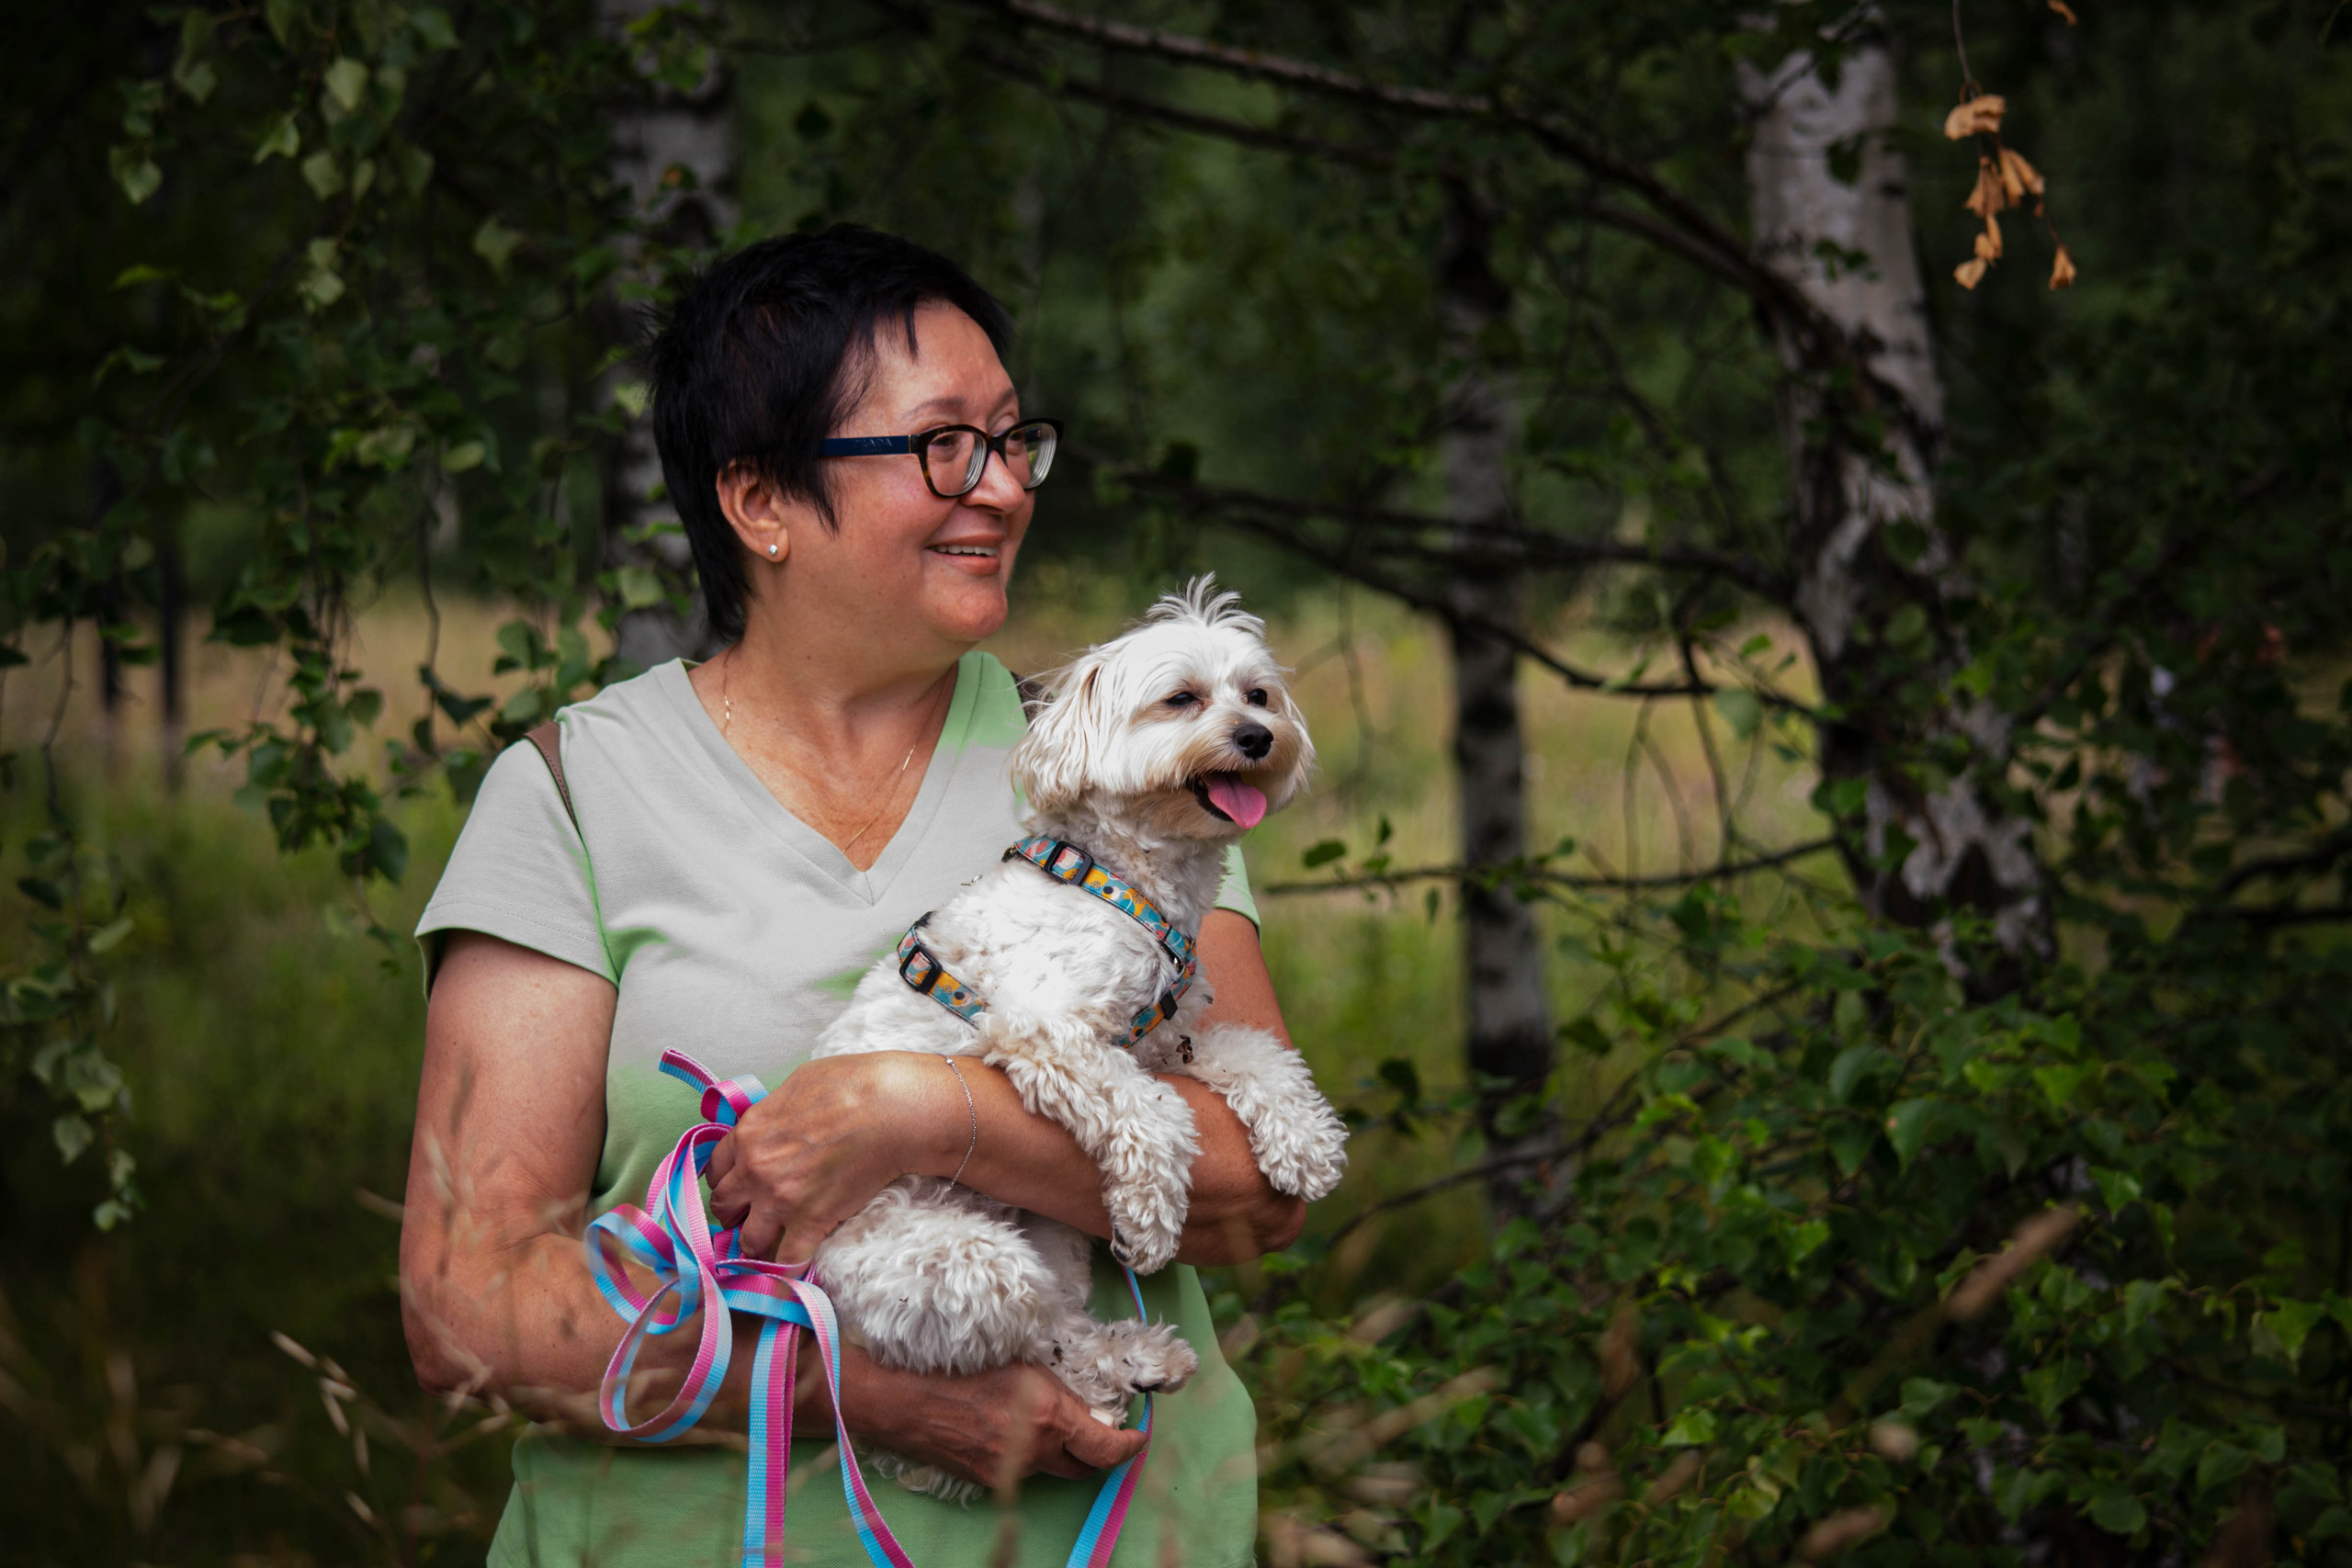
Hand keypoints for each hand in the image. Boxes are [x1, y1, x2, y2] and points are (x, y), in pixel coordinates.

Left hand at [704, 1052, 954, 1262]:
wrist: (888, 1110)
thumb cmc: (850, 1086)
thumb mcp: (795, 1085)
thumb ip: (772, 1113)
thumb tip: (772, 1124)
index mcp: (748, 1134)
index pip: (716, 1171)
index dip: (726, 1182)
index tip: (737, 1189)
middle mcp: (755, 1170)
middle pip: (723, 1207)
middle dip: (734, 1214)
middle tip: (748, 1217)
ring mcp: (780, 1200)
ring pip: (749, 1240)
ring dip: (756, 1245)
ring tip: (767, 1246)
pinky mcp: (811, 1222)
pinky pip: (787, 1260)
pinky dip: (787, 1269)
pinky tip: (791, 1270)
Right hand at [840, 1354, 1147, 1488]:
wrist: (901, 1400)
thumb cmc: (958, 1365)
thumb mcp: (1020, 1361)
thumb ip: (1061, 1388)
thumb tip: (1091, 1406)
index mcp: (1047, 1418)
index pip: (1106, 1449)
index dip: (1129, 1445)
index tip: (1137, 1434)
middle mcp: (1033, 1453)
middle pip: (1083, 1467)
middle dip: (1097, 1451)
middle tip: (1099, 1426)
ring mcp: (1008, 1472)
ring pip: (1051, 1467)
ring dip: (1058, 1450)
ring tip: (1047, 1420)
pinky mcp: (987, 1480)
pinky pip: (1021, 1470)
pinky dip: (1027, 1454)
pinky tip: (1011, 1428)